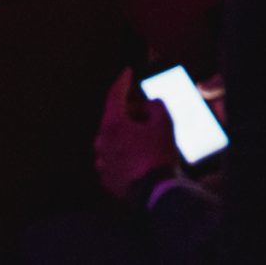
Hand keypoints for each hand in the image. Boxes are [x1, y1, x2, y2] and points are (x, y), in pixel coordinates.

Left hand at [94, 69, 180, 201]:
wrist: (156, 192)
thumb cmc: (159, 155)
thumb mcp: (164, 123)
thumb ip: (155, 105)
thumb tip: (149, 105)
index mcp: (112, 125)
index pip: (114, 95)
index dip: (123, 81)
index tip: (127, 72)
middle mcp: (101, 141)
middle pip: (114, 118)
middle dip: (129, 112)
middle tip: (145, 112)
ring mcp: (102, 161)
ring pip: (112, 139)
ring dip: (126, 134)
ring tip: (145, 138)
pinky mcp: (106, 177)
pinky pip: (113, 157)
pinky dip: (123, 152)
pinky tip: (139, 156)